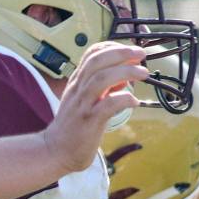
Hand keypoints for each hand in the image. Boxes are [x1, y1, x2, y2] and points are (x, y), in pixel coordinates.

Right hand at [44, 41, 144, 176]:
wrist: (54, 151)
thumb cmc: (73, 126)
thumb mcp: (85, 100)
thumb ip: (104, 88)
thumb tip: (126, 78)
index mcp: (77, 82)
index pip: (92, 53)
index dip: (113, 47)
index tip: (131, 51)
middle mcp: (78, 89)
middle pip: (97, 61)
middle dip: (121, 53)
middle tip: (141, 55)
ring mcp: (82, 104)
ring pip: (101, 79)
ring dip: (126, 72)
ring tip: (144, 74)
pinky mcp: (88, 121)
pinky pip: (107, 105)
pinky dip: (123, 99)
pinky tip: (134, 101)